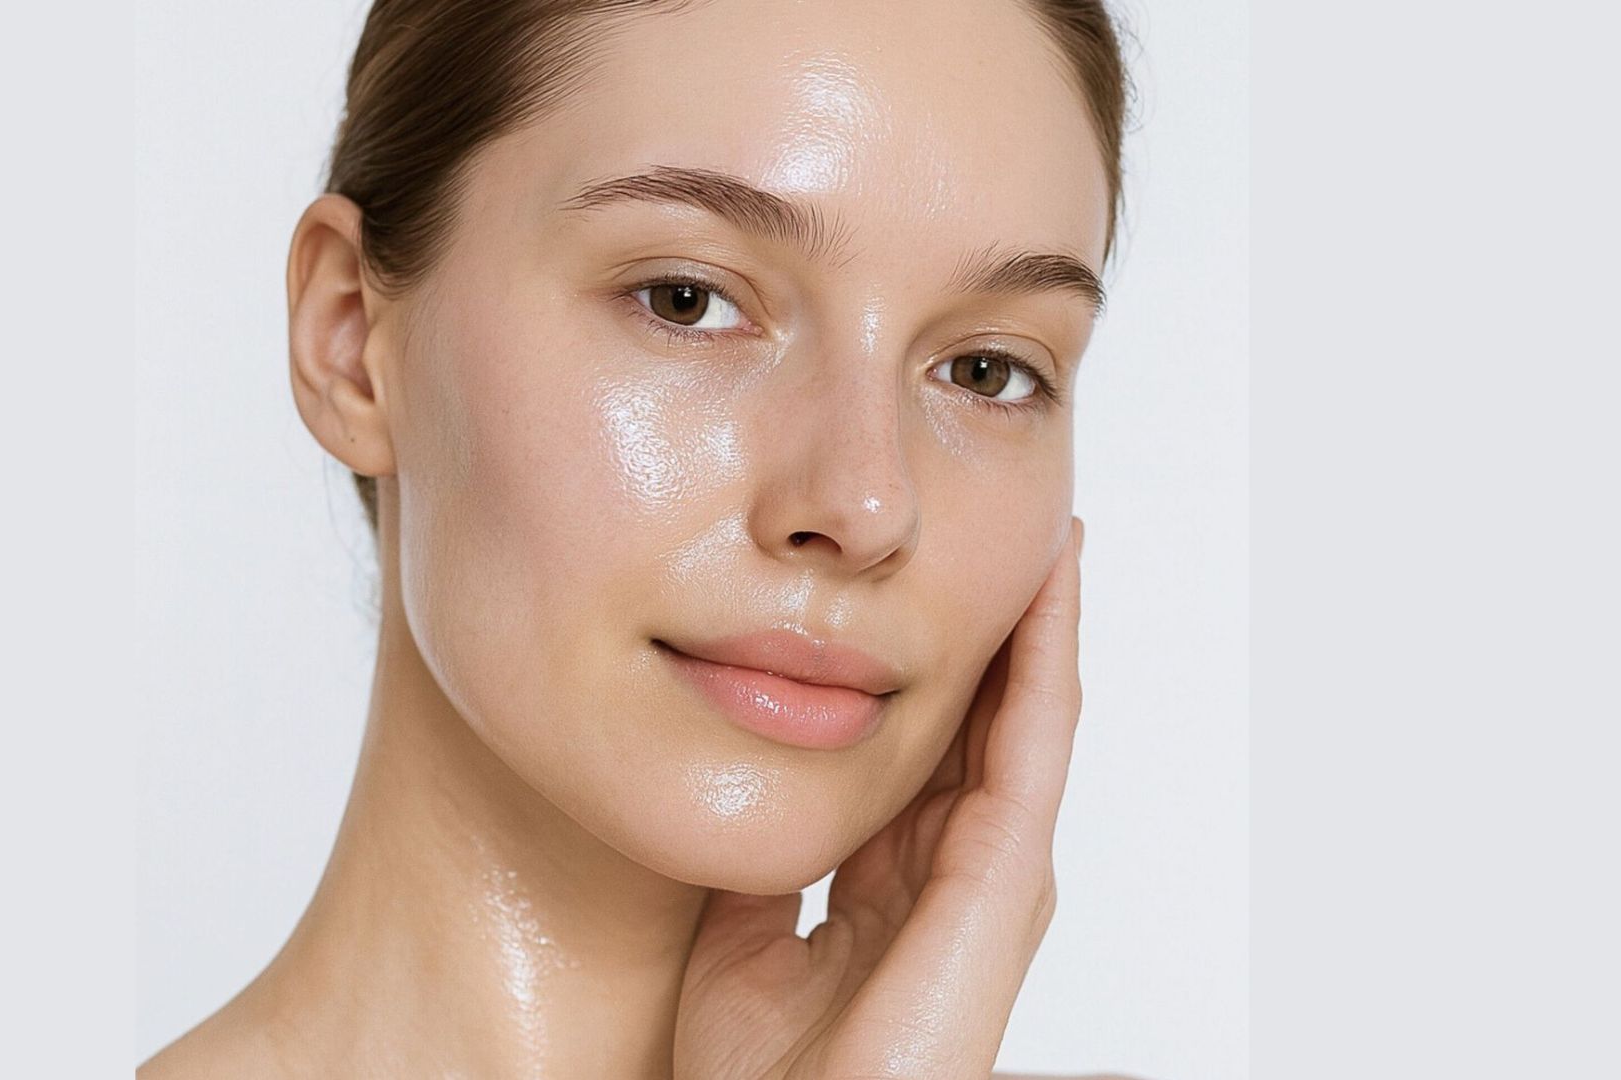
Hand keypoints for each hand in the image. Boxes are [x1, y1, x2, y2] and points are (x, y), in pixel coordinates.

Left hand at [674, 517, 1085, 1078]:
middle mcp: (958, 873)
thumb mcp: (743, 937)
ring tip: (1048, 533)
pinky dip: (1046, 656)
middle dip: (1000, 628)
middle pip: (987, 721)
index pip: (929, 749)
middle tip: (1013, 528)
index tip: (927, 587)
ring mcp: (991, 877)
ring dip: (1040, 622)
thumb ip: (761, 868)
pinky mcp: (1004, 879)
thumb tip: (737, 797)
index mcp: (900, 882)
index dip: (936, 665)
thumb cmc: (764, 1075)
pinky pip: (1033, 743)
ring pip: (1027, 717)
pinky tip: (1050, 583)